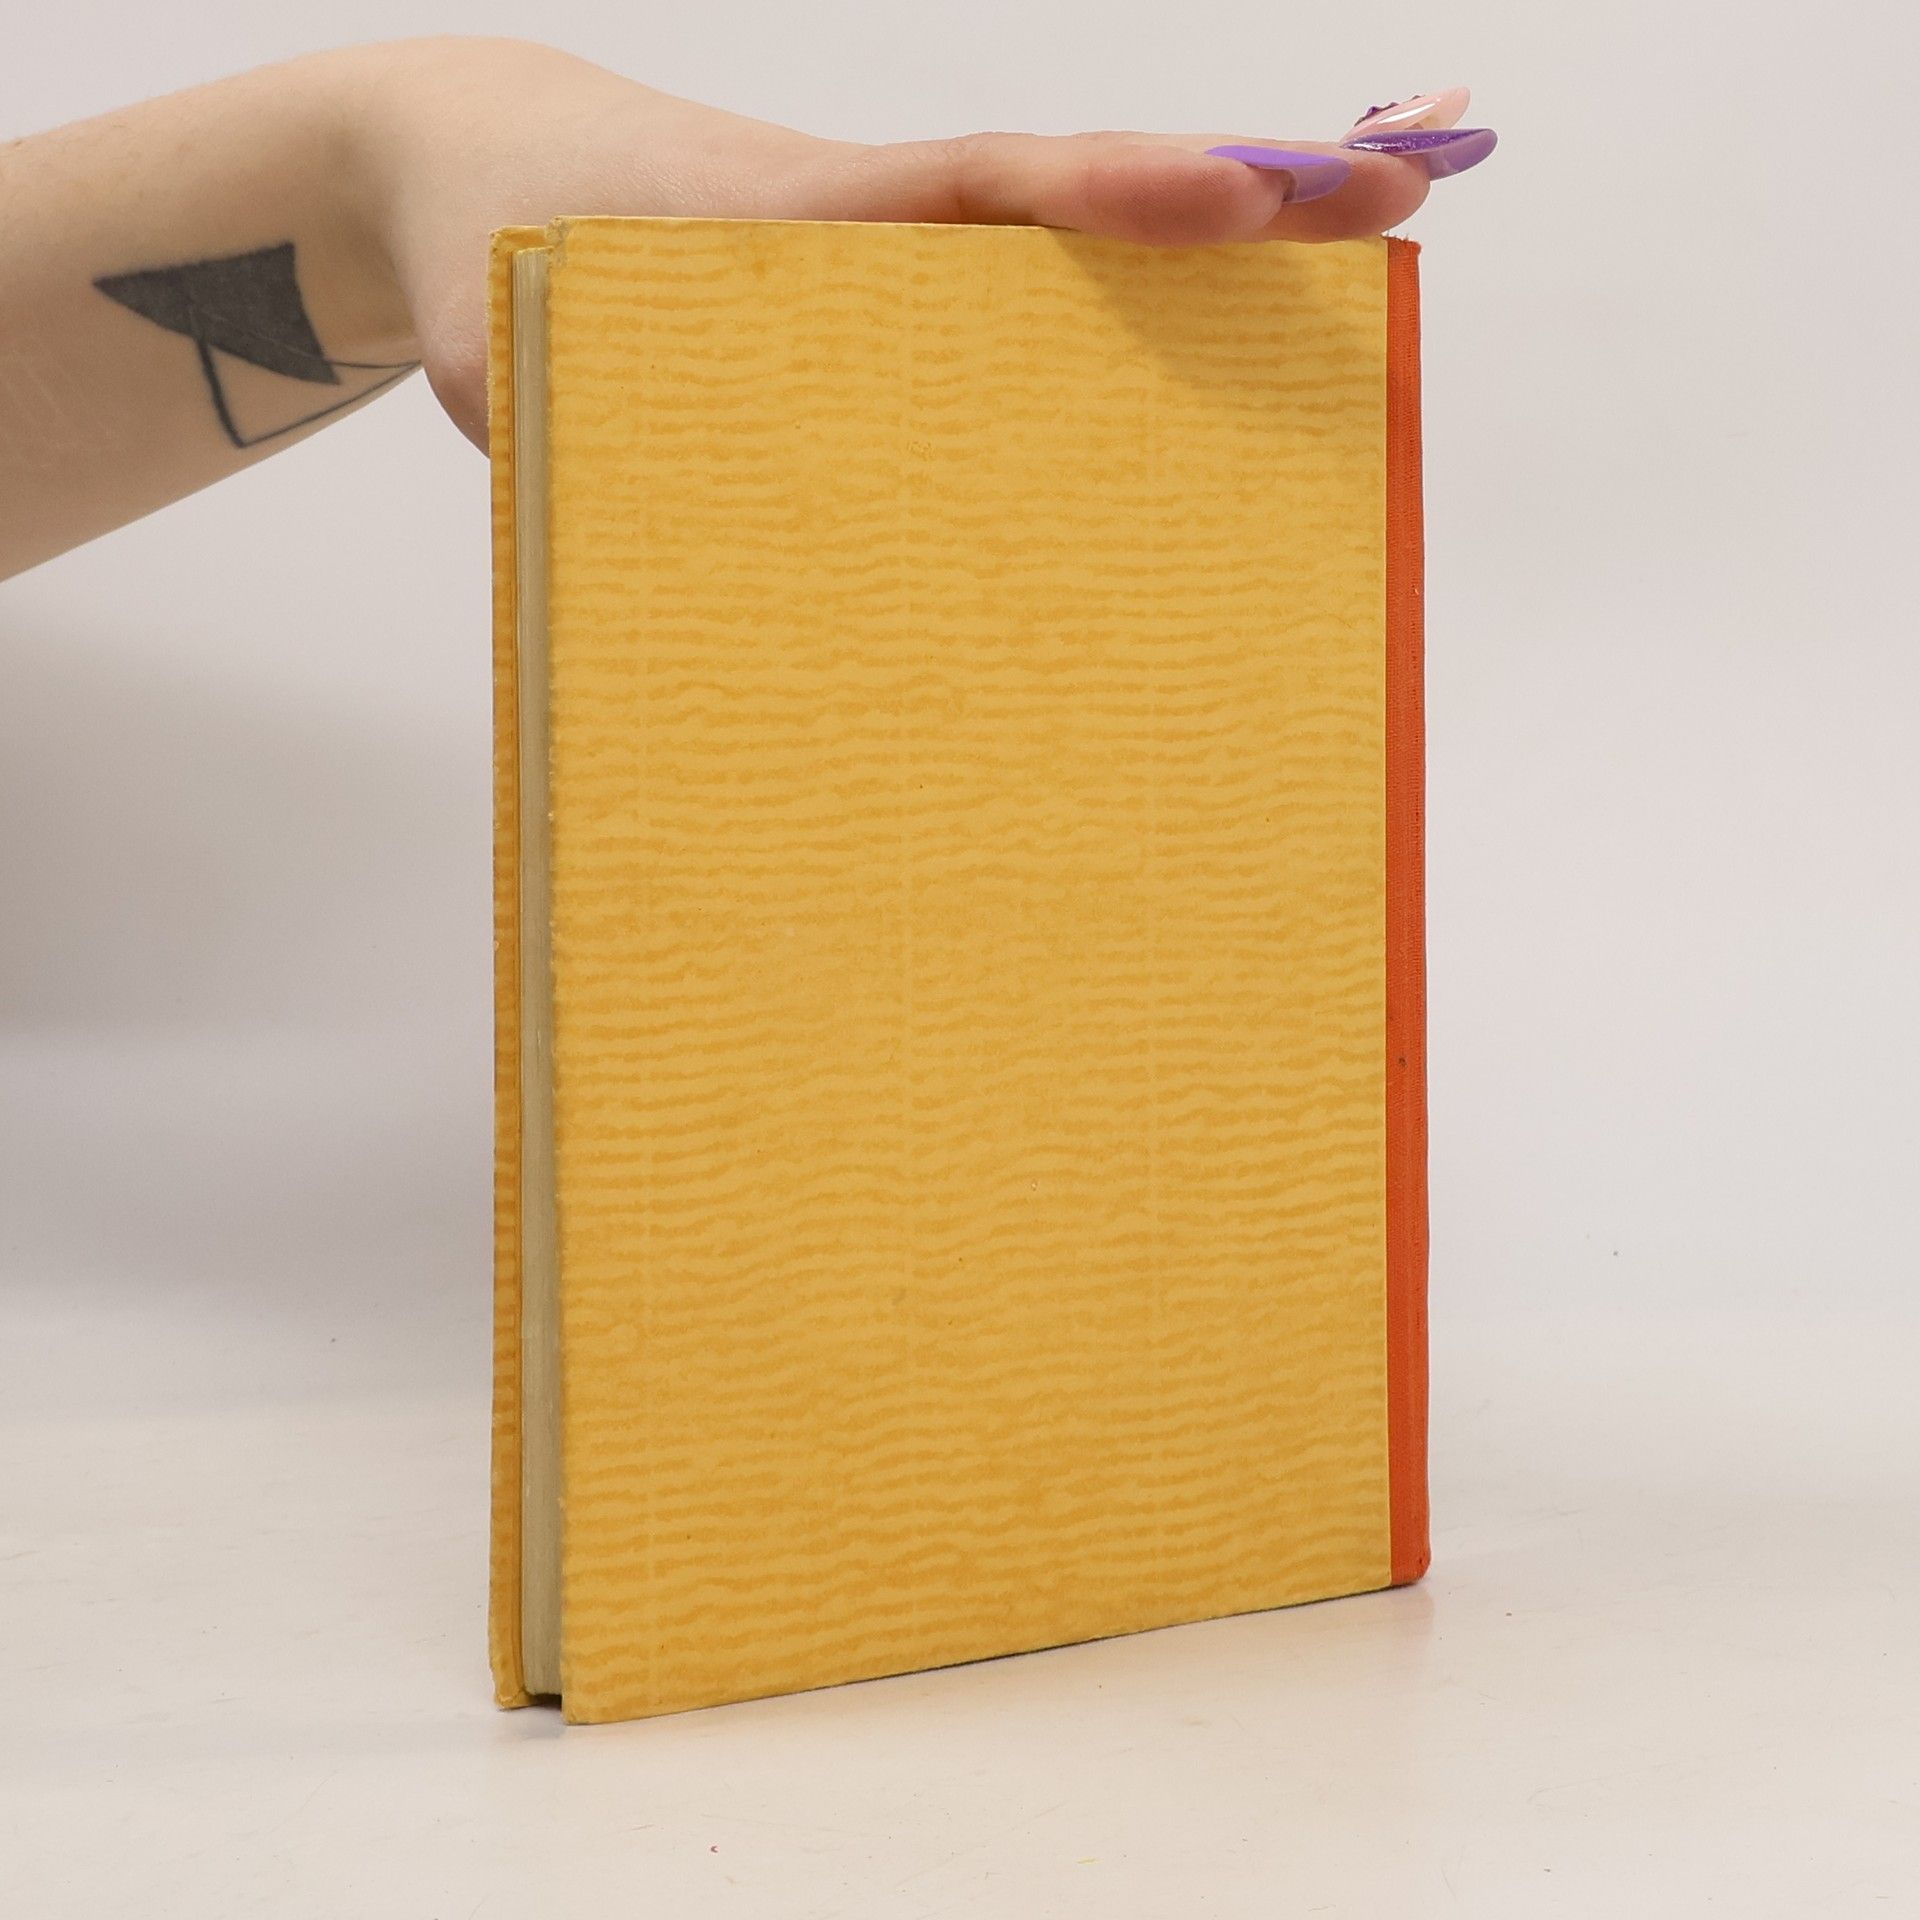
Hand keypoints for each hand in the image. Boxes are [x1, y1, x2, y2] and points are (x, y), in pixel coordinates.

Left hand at [350, 41, 1493, 444]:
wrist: (470, 174)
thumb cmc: (499, 253)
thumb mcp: (525, 338)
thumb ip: (593, 416)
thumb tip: (702, 541)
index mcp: (807, 216)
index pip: (984, 187)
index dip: (1115, 191)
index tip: (1240, 192)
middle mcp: (883, 240)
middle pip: (1083, 218)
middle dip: (1242, 203)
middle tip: (1404, 200)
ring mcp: (894, 283)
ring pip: (1067, 279)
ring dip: (1207, 287)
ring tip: (1359, 300)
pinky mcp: (880, 334)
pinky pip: (1010, 339)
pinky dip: (1118, 341)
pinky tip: (1195, 418)